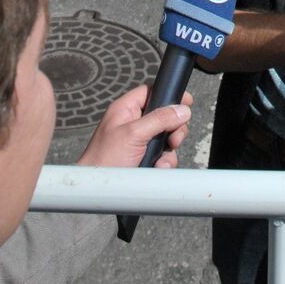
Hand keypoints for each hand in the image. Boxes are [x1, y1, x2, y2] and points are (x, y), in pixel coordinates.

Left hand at [76, 85, 192, 168]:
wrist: (99, 191)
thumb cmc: (104, 160)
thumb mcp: (134, 134)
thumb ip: (159, 119)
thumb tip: (182, 110)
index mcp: (125, 110)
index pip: (150, 92)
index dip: (168, 94)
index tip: (185, 102)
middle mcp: (133, 123)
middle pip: (164, 116)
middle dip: (174, 128)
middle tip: (173, 139)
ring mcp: (139, 141)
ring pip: (166, 138)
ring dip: (169, 150)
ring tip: (160, 160)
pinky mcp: (144, 157)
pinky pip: (163, 155)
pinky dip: (164, 162)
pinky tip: (157, 168)